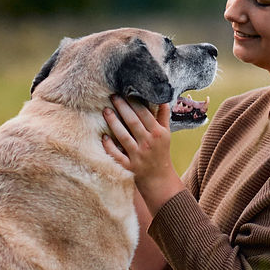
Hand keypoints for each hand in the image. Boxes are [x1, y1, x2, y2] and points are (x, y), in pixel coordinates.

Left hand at [102, 96, 185, 213]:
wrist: (159, 178)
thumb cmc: (161, 152)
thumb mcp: (166, 134)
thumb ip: (163, 116)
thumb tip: (163, 98)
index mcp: (157, 133)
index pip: (144, 114)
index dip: (134, 102)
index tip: (125, 91)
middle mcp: (148, 143)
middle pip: (133, 122)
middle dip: (122, 108)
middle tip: (113, 96)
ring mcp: (138, 155)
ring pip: (123, 136)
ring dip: (113, 122)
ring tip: (106, 110)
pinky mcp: (129, 166)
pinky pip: (117, 155)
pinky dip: (110, 146)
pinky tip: (103, 137)